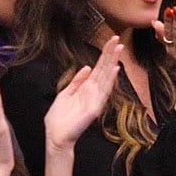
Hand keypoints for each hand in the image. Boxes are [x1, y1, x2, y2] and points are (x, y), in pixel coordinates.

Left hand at [44, 36, 121, 151]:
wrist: (56, 136)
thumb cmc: (59, 118)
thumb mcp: (65, 94)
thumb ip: (77, 81)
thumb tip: (86, 67)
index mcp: (86, 88)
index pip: (98, 68)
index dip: (104, 55)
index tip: (110, 42)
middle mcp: (93, 92)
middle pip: (104, 70)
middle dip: (110, 54)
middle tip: (117, 39)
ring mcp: (95, 100)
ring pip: (106, 78)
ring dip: (113, 63)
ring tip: (119, 49)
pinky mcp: (95, 108)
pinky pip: (104, 92)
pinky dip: (110, 80)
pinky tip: (114, 69)